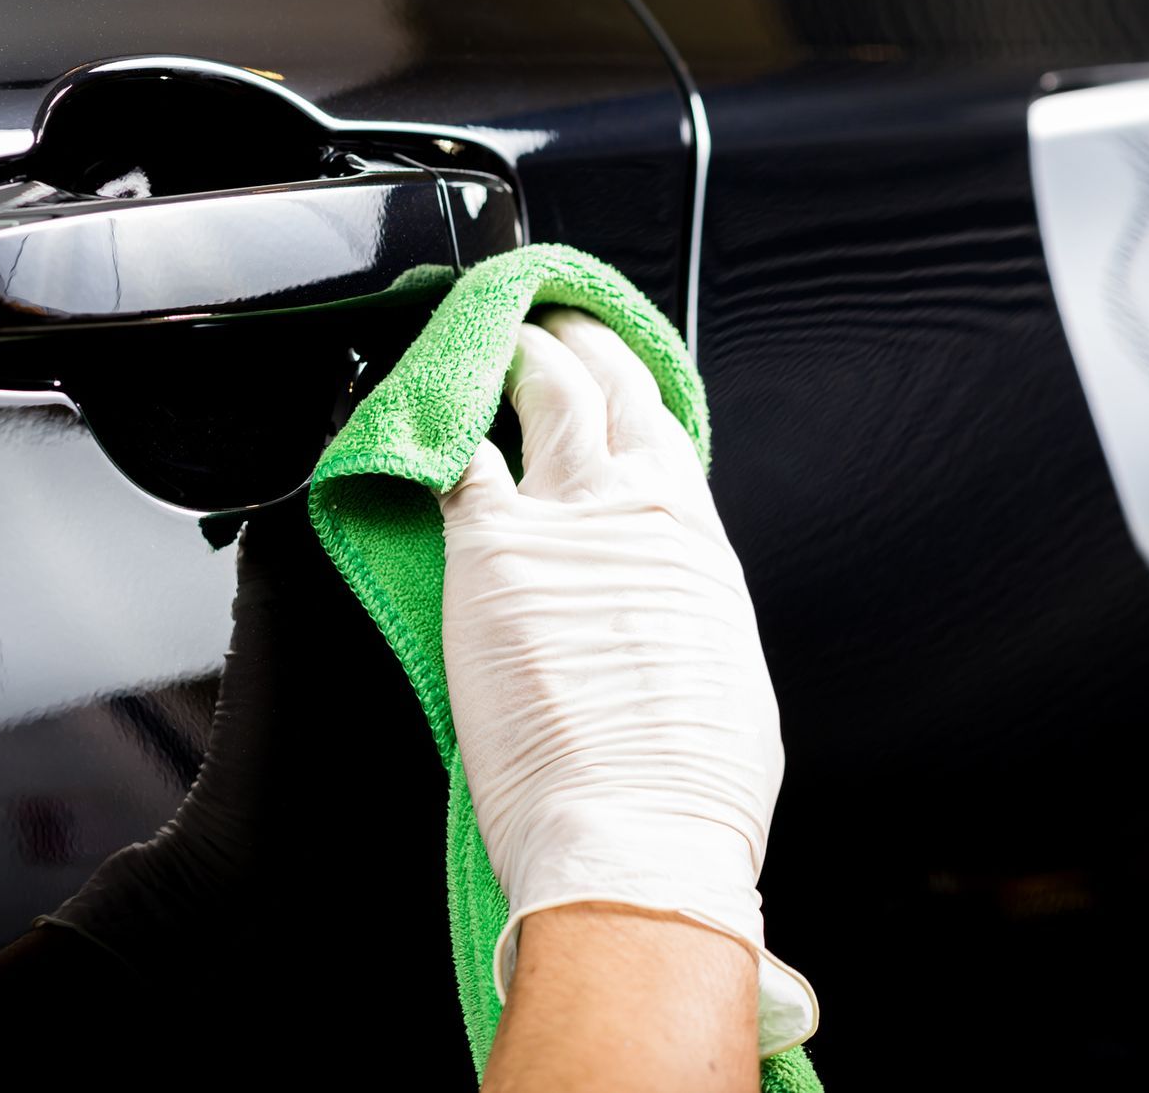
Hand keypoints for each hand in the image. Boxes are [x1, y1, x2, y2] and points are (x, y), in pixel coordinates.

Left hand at [438, 309, 813, 1051]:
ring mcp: (553, 520)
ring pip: (528, 399)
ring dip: (505, 360)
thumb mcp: (722, 671)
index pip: (654, 418)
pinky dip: (442, 435)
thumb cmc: (689, 785)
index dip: (622, 374)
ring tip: (486, 339)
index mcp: (691, 534)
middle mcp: (628, 506)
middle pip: (592, 387)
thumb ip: (684, 609)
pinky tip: (426, 422)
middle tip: (540, 317)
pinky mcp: (483, 554)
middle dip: (564, 340)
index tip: (605, 354)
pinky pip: (454, 466)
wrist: (632, 830)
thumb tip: (666, 605)